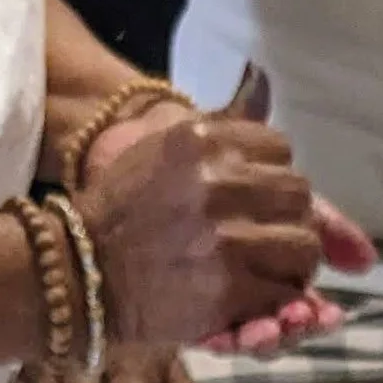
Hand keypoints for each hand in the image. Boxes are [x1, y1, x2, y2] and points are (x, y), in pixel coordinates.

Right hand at [81, 115, 323, 348]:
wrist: (78, 270)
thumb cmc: (121, 211)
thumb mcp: (164, 152)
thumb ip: (220, 135)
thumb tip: (264, 81)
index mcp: (201, 139)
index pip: (280, 149)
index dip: (273, 180)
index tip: (255, 201)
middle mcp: (218, 181)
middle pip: (299, 196)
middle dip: (289, 220)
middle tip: (266, 242)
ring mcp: (226, 237)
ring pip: (304, 245)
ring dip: (290, 263)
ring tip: (264, 271)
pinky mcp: (229, 287)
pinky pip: (286, 292)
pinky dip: (278, 301)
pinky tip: (255, 300)